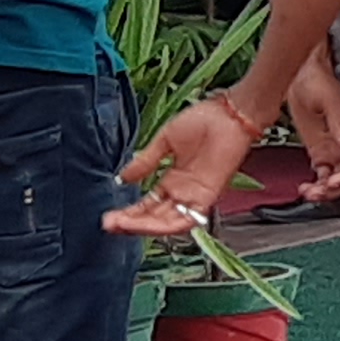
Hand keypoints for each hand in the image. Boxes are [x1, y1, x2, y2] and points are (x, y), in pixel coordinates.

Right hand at [110, 95, 262, 238]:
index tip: (109, 216)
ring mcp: (196, 195)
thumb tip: (123, 177)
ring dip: (144, 227)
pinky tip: (148, 226)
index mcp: (174, 179)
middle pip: (155, 217)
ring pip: (168, 222)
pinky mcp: (209, 196)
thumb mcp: (165, 141)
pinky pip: (188, 219)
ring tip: (121, 226)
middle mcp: (184, 191)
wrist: (230, 114)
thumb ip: (145, 162)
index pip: (148, 205)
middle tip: (109, 225)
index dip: (129, 213)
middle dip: (131, 223)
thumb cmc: (205, 121)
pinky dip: (168, 225)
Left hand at [288, 58, 339, 200]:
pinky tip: (306, 186)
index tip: (331, 183)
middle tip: (316, 193)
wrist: (299, 71)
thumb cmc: (316, 79)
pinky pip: (325, 173)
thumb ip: (339, 124)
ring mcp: (334, 147)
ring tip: (309, 193)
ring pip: (337, 178)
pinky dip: (318, 184)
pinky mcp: (321, 149)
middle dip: (335, 189)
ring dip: (325, 190)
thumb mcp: (328, 100)